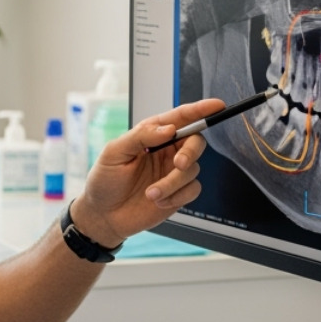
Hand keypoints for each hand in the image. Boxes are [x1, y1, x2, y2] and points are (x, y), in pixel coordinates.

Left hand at [71, 97, 224, 245]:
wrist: (103, 215)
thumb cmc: (104, 181)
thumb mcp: (114, 152)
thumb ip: (141, 136)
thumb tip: (169, 128)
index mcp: (152, 135)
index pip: (180, 118)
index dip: (200, 110)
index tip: (217, 105)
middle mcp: (166, 151)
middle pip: (195, 142)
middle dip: (190, 152)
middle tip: (178, 164)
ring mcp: (173, 173)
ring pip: (192, 169)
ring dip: (172, 183)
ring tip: (150, 193)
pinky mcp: (178, 193)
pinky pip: (193, 190)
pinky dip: (177, 196)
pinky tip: (158, 202)